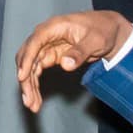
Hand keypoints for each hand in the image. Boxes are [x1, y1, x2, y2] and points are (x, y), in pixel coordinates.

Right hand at [16, 10, 132, 110]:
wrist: (109, 30)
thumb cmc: (103, 30)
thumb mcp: (96, 40)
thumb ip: (80, 52)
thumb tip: (65, 65)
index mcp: (54, 27)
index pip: (34, 43)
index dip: (27, 59)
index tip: (22, 77)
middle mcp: (45, 37)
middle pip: (28, 57)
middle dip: (25, 79)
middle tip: (29, 100)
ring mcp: (46, 47)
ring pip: (30, 66)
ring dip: (29, 85)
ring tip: (32, 105)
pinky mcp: (50, 56)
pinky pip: (38, 71)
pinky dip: (35, 84)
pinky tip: (37, 98)